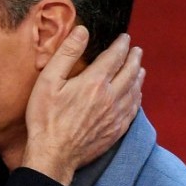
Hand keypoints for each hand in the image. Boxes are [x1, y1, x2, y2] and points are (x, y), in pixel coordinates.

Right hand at [22, 27, 143, 184]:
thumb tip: (82, 31)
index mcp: (95, 82)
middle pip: (130, 72)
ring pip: (135, 90)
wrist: (53, 155)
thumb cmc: (46, 118)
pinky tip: (136, 95)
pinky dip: (137, 97)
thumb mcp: (48, 81)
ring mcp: (116, 115)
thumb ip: (67, 53)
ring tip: (139, 69)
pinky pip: (133, 109)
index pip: (115, 57)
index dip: (121, 45)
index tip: (125, 38)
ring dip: (138, 76)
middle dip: (134, 58)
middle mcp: (111, 97)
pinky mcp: (116, 130)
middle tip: (137, 50)